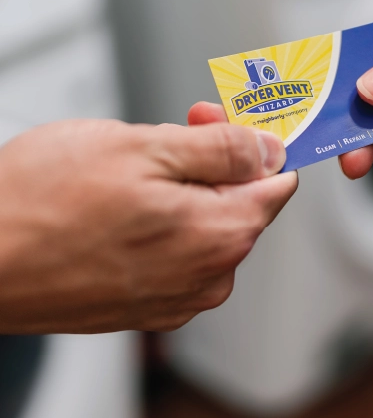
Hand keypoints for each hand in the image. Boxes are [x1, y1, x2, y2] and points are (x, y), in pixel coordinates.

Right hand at [0, 115, 296, 333]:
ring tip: (140, 165)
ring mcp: (177, 295)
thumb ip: (223, 150)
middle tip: (183, 125)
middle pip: (242, 200)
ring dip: (189, 186)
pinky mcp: (147, 304)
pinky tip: (128, 202)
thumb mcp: (145, 148)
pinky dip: (167, 219)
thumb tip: (270, 149)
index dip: (260, 141)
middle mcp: (208, 275)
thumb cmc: (41, 204)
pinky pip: (179, 250)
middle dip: (219, 158)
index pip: (279, 181)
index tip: (240, 120)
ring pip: (208, 222)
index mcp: (221, 234)